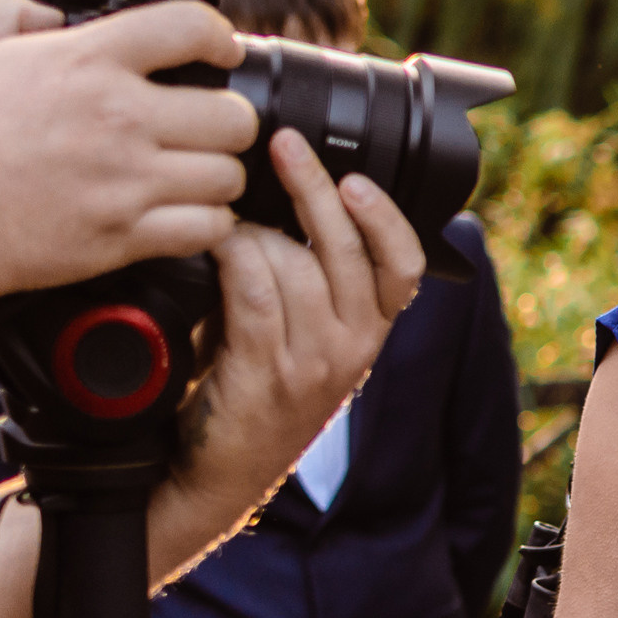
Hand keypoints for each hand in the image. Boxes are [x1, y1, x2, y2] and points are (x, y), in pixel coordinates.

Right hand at [0, 0, 254, 305]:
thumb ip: (10, 15)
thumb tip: (46, 12)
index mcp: (85, 61)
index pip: (190, 27)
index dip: (221, 37)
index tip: (225, 52)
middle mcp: (116, 116)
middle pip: (235, 117)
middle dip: (229, 122)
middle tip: (208, 130)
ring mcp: (124, 180)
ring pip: (229, 177)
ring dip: (217, 178)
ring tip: (192, 176)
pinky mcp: (123, 235)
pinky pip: (209, 228)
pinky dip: (205, 225)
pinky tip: (183, 215)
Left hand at [147, 127, 423, 583]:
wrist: (218, 473)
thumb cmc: (251, 391)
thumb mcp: (303, 337)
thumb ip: (314, 281)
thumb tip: (293, 202)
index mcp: (370, 334)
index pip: (405, 268)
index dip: (386, 219)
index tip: (359, 178)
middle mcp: (353, 348)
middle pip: (349, 250)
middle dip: (314, 188)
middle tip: (283, 144)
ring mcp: (313, 364)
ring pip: (293, 264)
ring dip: (251, 232)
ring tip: (223, 228)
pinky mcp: (266, 374)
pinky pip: (253, 292)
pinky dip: (230, 258)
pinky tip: (212, 248)